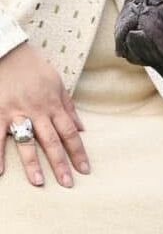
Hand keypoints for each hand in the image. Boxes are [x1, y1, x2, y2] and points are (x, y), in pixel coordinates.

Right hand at [0, 43, 89, 186]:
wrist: (8, 50)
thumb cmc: (34, 66)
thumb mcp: (58, 83)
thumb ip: (69, 107)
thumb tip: (82, 128)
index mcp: (54, 105)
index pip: (70, 133)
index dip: (78, 152)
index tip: (85, 169)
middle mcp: (38, 111)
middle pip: (52, 141)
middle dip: (61, 163)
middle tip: (68, 183)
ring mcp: (16, 112)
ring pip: (27, 142)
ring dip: (32, 164)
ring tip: (38, 183)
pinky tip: (0, 172)